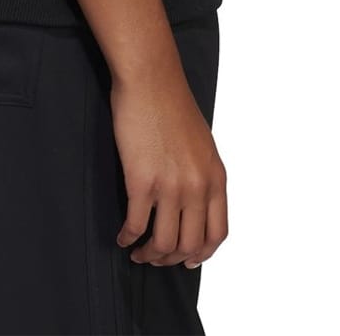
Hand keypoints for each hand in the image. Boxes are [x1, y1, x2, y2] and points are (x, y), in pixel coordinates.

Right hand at [110, 69, 227, 268]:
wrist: (151, 79)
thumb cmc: (171, 103)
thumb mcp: (202, 143)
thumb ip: (202, 173)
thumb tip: (193, 198)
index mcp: (215, 178)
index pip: (217, 234)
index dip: (201, 253)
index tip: (188, 259)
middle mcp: (197, 187)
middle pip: (190, 244)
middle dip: (171, 258)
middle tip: (155, 258)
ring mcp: (171, 186)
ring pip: (164, 241)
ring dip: (150, 254)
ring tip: (138, 253)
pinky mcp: (142, 180)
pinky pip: (137, 223)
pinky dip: (129, 236)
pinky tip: (122, 237)